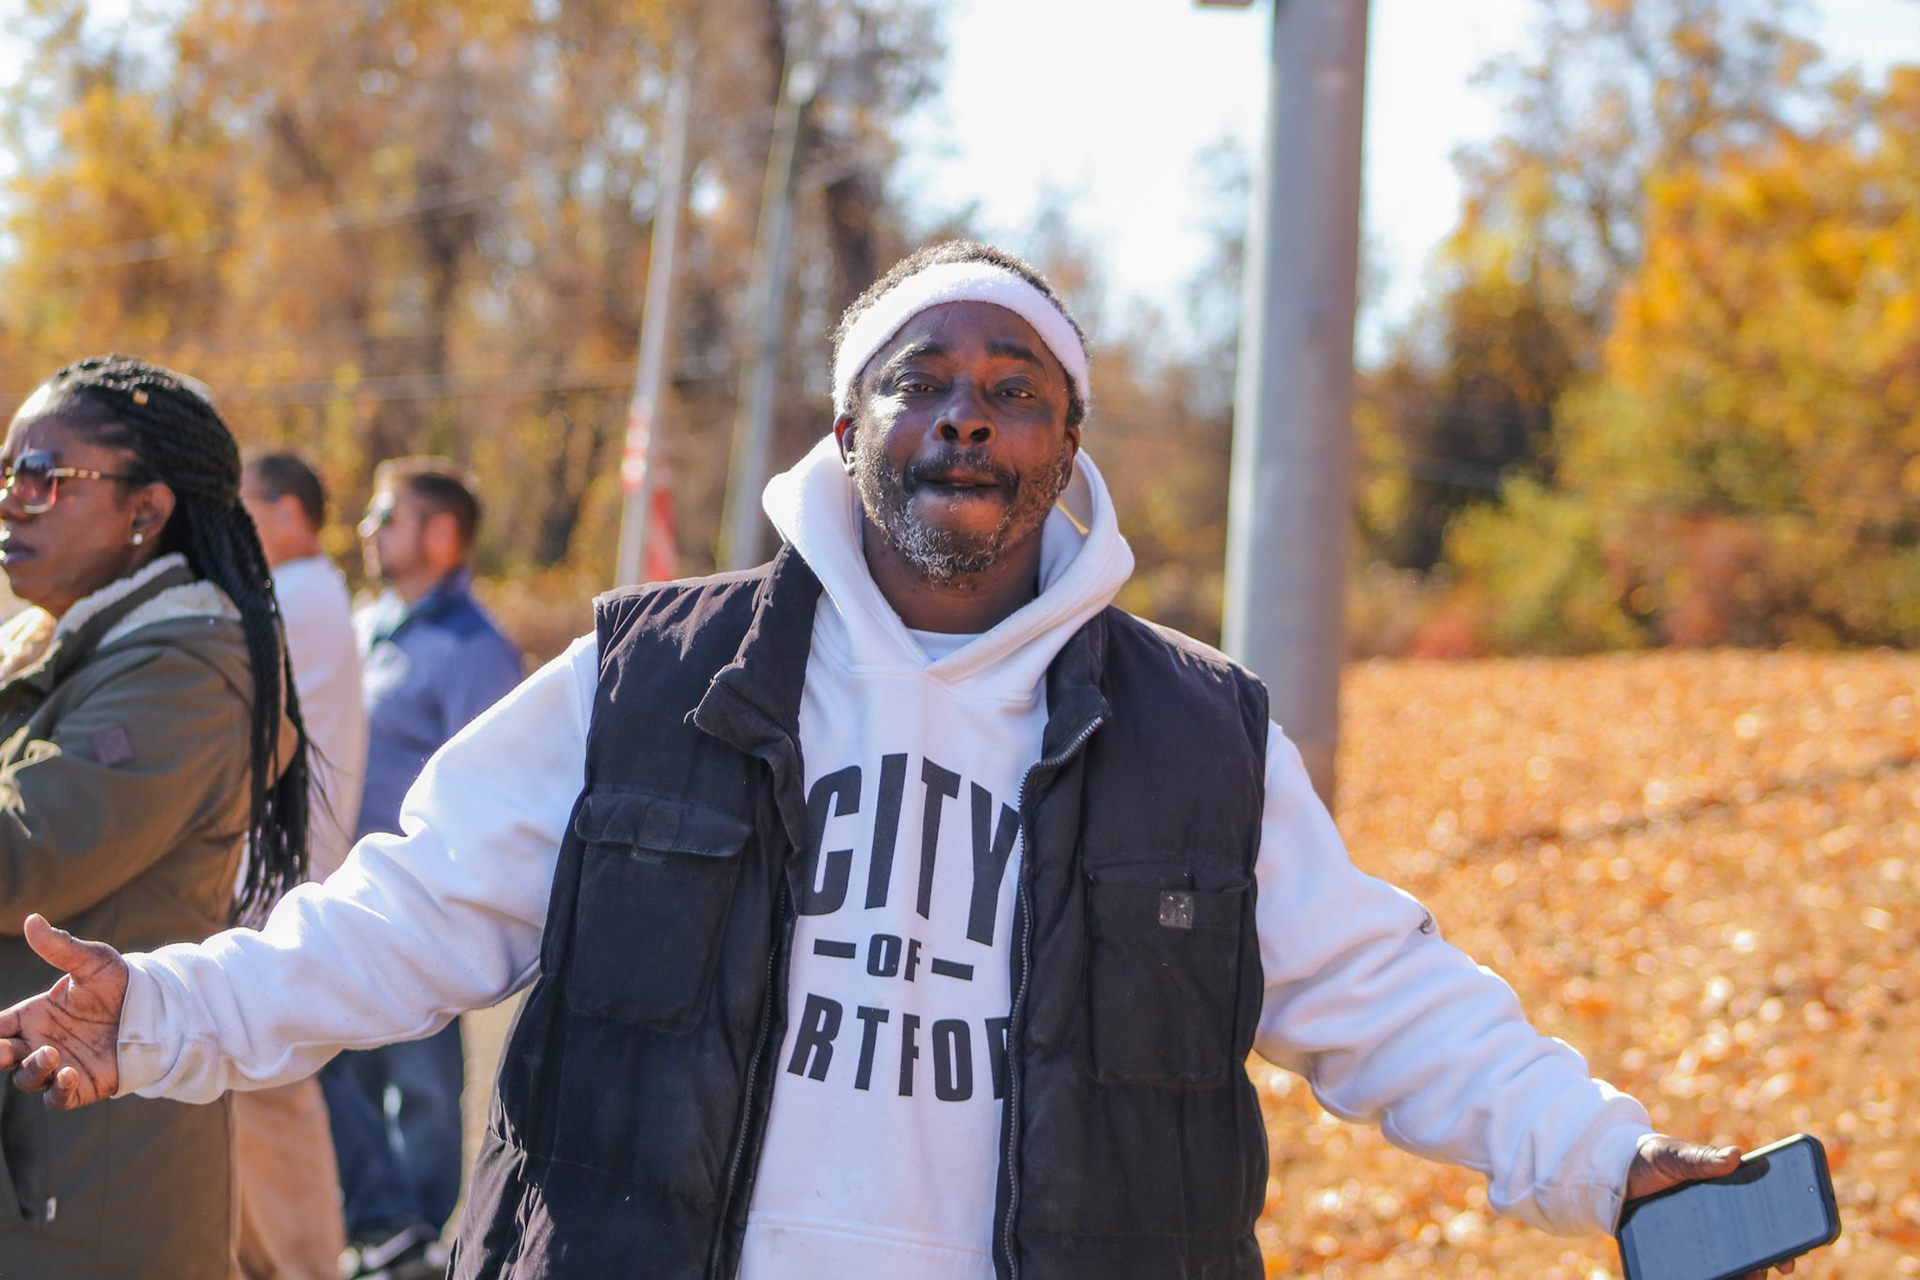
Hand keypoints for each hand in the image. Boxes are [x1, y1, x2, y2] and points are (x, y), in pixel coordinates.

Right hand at [0, 913, 127, 1108]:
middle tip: (2, 1050)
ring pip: (27, 1077)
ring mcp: (58, 1065)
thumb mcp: (93, 962)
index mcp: (34, 1015)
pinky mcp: (81, 1085)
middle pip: (4, 1056)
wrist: (158, 1010)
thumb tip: (31, 920)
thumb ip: (61, 947)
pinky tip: (69, 1075)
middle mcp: (40, 1042)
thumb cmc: (120, 983)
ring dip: (32, 1069)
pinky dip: (58, 1091)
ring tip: (50, 1053)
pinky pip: (58, 1097)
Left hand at [1626, 1135, 1796, 1277]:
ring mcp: (1704, 1237)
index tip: (1790, 1258)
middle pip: (1753, 1249)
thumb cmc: (1652, 1159)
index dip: (1785, 1240)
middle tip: (1762, 1275)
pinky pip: (1700, 1270)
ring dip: (1740, 1275)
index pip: (1767, 1219)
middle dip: (1763, 1264)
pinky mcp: (1682, 1250)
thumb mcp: (1674, 1156)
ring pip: (1731, 1264)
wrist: (1615, 1173)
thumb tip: (1736, 1155)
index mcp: (1732, 1193)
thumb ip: (1701, 1158)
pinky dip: (1710, 1278)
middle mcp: (1723, 1219)